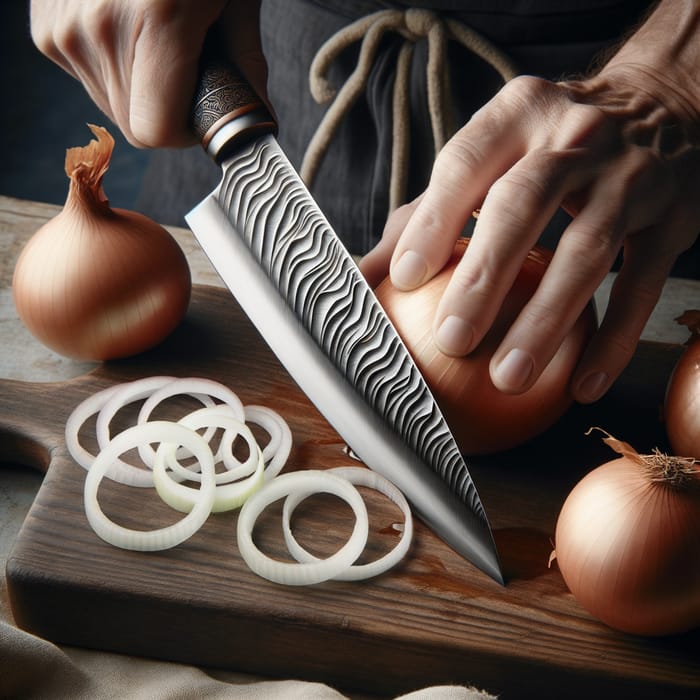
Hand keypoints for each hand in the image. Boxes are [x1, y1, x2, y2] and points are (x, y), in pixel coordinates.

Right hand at [29, 0, 267, 147]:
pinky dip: (114, 64)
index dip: (186, 128)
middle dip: (167, 107)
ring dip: (140, 87)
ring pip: (110, 103)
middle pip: (134, 123)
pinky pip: (86, 75)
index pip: (156, 130)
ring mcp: (63, 24)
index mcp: (156, 19)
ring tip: (157, 36)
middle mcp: (98, 26)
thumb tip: (258, 120)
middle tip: (185, 64)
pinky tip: (128, 25)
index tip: (202, 108)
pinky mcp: (45, 24)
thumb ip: (245, 65)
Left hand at [360, 1, 699, 403]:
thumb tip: (366, 275)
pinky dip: (614, 339)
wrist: (664, 106)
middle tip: (453, 341)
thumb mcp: (494, 153)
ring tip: (508, 377)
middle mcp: (574, 137)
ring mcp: (631, 176)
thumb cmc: (552, 145)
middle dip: (485, 277)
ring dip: (547, 320)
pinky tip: (583, 384)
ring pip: (588, 250)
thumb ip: (429, 212)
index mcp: (517, 115)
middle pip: (523, 205)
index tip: (404, 279)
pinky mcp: (673, 218)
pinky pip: (641, 285)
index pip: (465, 164)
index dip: (432, 222)